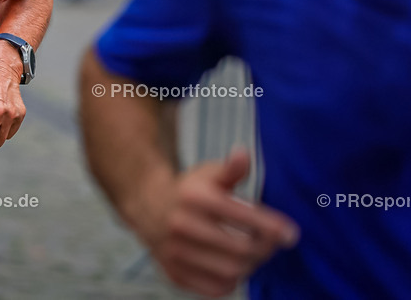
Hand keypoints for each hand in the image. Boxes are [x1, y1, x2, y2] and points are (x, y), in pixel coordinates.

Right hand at [137, 149, 299, 297]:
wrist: (149, 208)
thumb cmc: (189, 192)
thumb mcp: (208, 174)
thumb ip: (230, 169)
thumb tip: (244, 154)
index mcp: (193, 197)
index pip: (241, 216)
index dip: (271, 227)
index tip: (291, 233)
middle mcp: (180, 225)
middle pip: (242, 249)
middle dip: (265, 248)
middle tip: (272, 243)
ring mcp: (175, 251)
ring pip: (232, 271)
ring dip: (250, 265)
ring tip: (252, 252)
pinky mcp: (175, 273)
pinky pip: (216, 288)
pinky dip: (232, 280)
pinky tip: (233, 265)